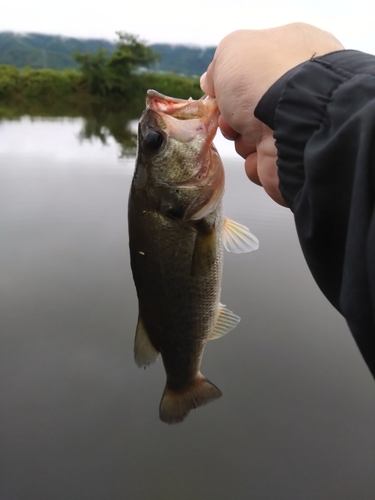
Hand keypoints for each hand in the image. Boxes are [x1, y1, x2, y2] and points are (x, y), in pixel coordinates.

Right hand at [200, 23, 343, 205]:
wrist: (296, 122)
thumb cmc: (263, 78)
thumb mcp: (231, 51)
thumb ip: (218, 66)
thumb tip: (212, 82)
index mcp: (293, 50)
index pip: (255, 67)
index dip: (232, 81)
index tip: (218, 91)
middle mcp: (299, 88)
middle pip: (249, 107)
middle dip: (232, 117)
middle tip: (230, 118)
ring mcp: (298, 124)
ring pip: (253, 137)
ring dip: (242, 140)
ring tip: (249, 135)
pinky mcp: (295, 155)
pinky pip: (262, 163)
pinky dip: (255, 162)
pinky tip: (261, 152)